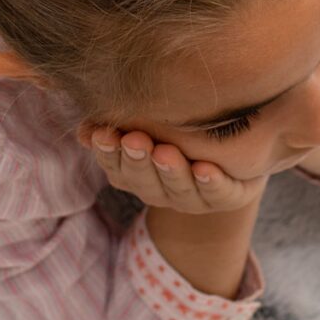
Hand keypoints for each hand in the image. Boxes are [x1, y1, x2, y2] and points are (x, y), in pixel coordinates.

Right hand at [76, 121, 268, 214]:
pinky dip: (211, 183)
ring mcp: (194, 197)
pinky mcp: (229, 196)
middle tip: (134, 140)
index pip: (116, 167)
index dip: (108, 153)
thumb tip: (84, 129)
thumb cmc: (180, 129)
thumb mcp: (146, 122)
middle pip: (145, 181)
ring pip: (179, 190)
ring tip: (166, 152)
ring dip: (171, 172)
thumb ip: (115, 124)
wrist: (235, 146)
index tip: (103, 133)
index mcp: (137, 175)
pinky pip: (219, 194)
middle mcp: (162, 191)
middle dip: (138, 161)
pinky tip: (205, 169)